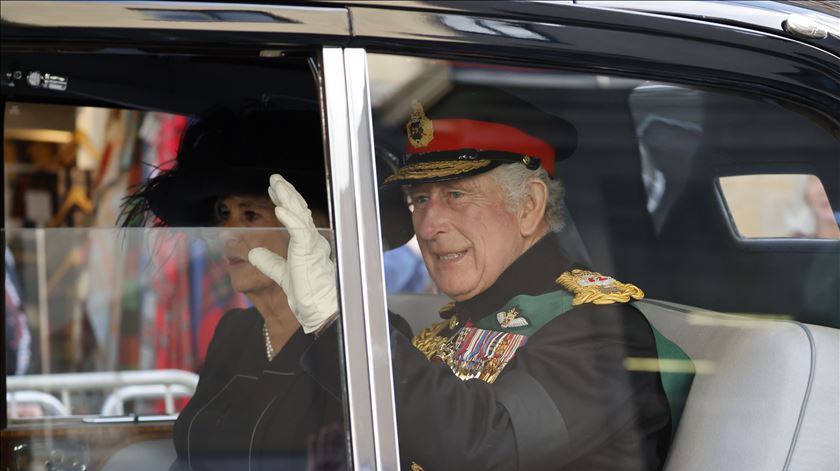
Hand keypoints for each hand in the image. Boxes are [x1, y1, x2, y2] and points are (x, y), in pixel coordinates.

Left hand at [248, 174, 337, 333]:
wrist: (318, 311)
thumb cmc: (307, 295)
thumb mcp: (281, 275)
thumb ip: (269, 262)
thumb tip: (253, 252)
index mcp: (308, 245)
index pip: (297, 218)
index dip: (286, 203)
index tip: (274, 191)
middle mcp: (313, 242)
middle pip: (299, 211)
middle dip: (286, 194)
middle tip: (275, 179)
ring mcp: (312, 246)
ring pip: (300, 216)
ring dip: (288, 199)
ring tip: (277, 185)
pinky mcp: (309, 254)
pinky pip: (299, 232)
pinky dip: (290, 219)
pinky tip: (279, 209)